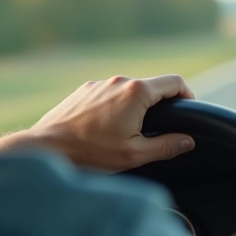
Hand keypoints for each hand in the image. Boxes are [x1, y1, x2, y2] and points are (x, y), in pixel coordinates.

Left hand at [0, 74, 196, 170]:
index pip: (175, 82)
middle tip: (162, 128)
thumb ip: (166, 146)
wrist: (47, 148)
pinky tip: (108, 130)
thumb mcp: (135, 155)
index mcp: (136, 93)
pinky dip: (116, 107)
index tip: (189, 111)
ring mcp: (99, 84)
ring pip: (129, 90)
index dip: (188, 96)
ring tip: (131, 133)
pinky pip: (109, 94)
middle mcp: (119, 81)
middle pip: (152, 86)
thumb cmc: (90, 153)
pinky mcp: (84, 91)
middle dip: (161, 104)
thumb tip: (188, 140)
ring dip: (137, 107)